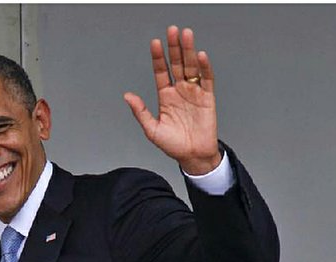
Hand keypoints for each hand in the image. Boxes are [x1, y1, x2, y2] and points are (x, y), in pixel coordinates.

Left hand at [123, 26, 220, 174]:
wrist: (193, 156)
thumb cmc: (173, 145)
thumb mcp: (152, 130)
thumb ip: (140, 112)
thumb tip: (128, 96)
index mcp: (165, 96)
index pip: (161, 72)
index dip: (158, 58)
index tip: (154, 44)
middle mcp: (180, 91)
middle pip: (176, 64)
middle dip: (173, 48)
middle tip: (171, 31)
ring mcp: (194, 92)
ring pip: (191, 67)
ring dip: (188, 51)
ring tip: (185, 35)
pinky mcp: (208, 98)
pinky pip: (206, 79)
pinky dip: (204, 67)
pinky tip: (200, 56)